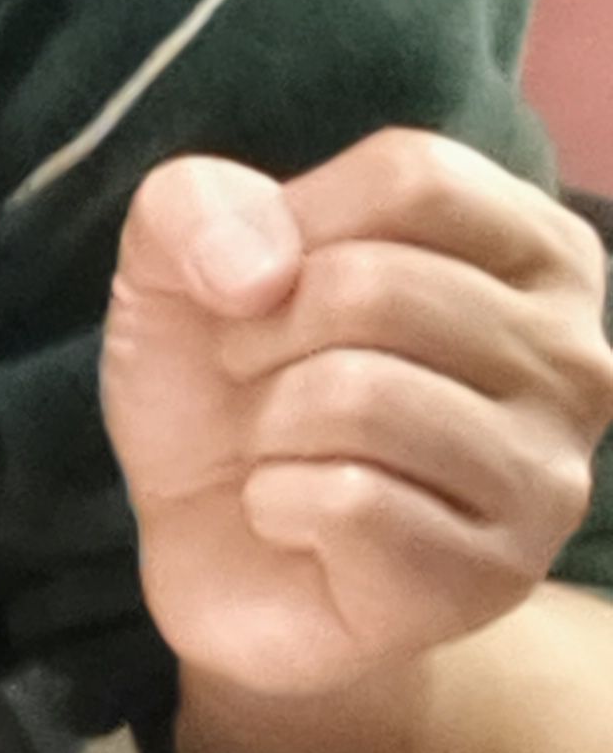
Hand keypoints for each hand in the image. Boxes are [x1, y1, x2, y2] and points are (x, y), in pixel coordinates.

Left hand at [103, 136, 612, 697]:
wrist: (215, 554)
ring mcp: (549, 475)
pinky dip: (276, 502)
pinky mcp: (491, 576)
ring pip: (358, 395)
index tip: (268, 288)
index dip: (292, 225)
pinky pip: (346, 500)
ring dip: (269, 425)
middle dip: (264, 336)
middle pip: (377, 285)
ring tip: (286, 451)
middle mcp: (578, 358)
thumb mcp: (179, 264)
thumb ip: (195, 205)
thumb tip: (256, 269)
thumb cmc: (229, 388)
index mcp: (539, 254)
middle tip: (266, 385)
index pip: (417, 176)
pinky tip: (298, 520)